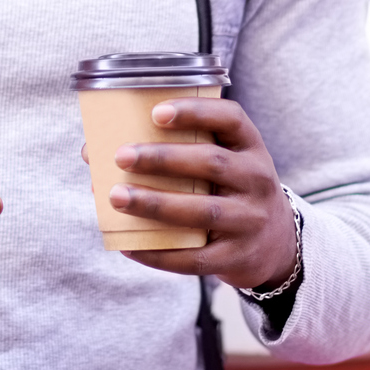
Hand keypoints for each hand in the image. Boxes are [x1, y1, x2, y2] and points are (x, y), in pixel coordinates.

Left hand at [105, 98, 296, 290]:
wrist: (276, 245)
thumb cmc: (229, 190)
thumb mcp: (224, 162)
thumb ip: (177, 151)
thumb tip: (93, 152)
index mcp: (250, 147)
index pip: (231, 119)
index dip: (195, 112)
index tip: (156, 112)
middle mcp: (257, 179)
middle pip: (212, 163)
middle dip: (163, 159)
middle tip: (121, 156)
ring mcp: (250, 220)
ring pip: (203, 211)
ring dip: (155, 204)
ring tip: (116, 197)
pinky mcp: (237, 256)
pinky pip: (196, 258)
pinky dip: (160, 254)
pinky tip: (130, 246)